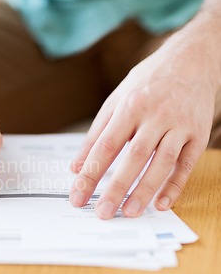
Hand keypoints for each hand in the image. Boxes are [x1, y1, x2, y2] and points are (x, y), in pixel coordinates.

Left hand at [69, 41, 217, 218]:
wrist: (192, 60)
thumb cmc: (147, 82)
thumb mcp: (115, 101)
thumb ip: (95, 134)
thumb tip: (76, 166)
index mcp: (129, 107)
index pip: (105, 147)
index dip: (90, 174)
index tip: (78, 196)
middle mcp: (155, 115)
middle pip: (133, 157)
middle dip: (116, 188)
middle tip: (103, 213)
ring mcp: (179, 124)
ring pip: (161, 163)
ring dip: (145, 190)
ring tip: (130, 212)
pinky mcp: (198, 133)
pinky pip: (186, 163)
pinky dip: (175, 185)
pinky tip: (162, 203)